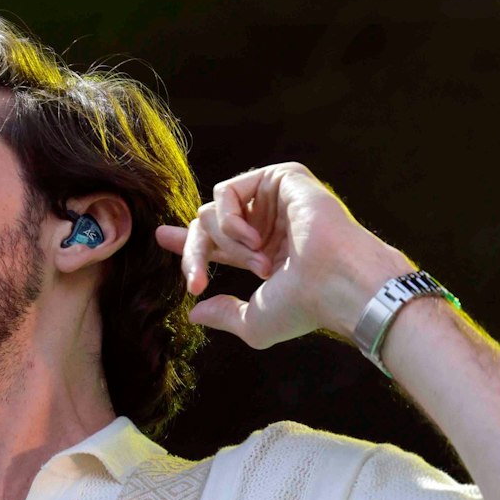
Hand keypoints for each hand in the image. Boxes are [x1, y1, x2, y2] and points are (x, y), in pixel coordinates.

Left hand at [155, 163, 414, 348]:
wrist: (335, 282)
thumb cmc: (304, 305)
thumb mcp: (255, 321)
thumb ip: (225, 316)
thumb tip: (196, 313)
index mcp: (265, 251)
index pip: (219, 242)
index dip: (191, 242)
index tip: (163, 238)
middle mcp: (269, 223)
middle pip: (207, 223)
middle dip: (194, 249)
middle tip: (195, 279)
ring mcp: (275, 199)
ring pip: (213, 211)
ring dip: (228, 244)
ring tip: (259, 262)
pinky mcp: (280, 177)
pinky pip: (226, 192)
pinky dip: (231, 221)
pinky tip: (257, 239)